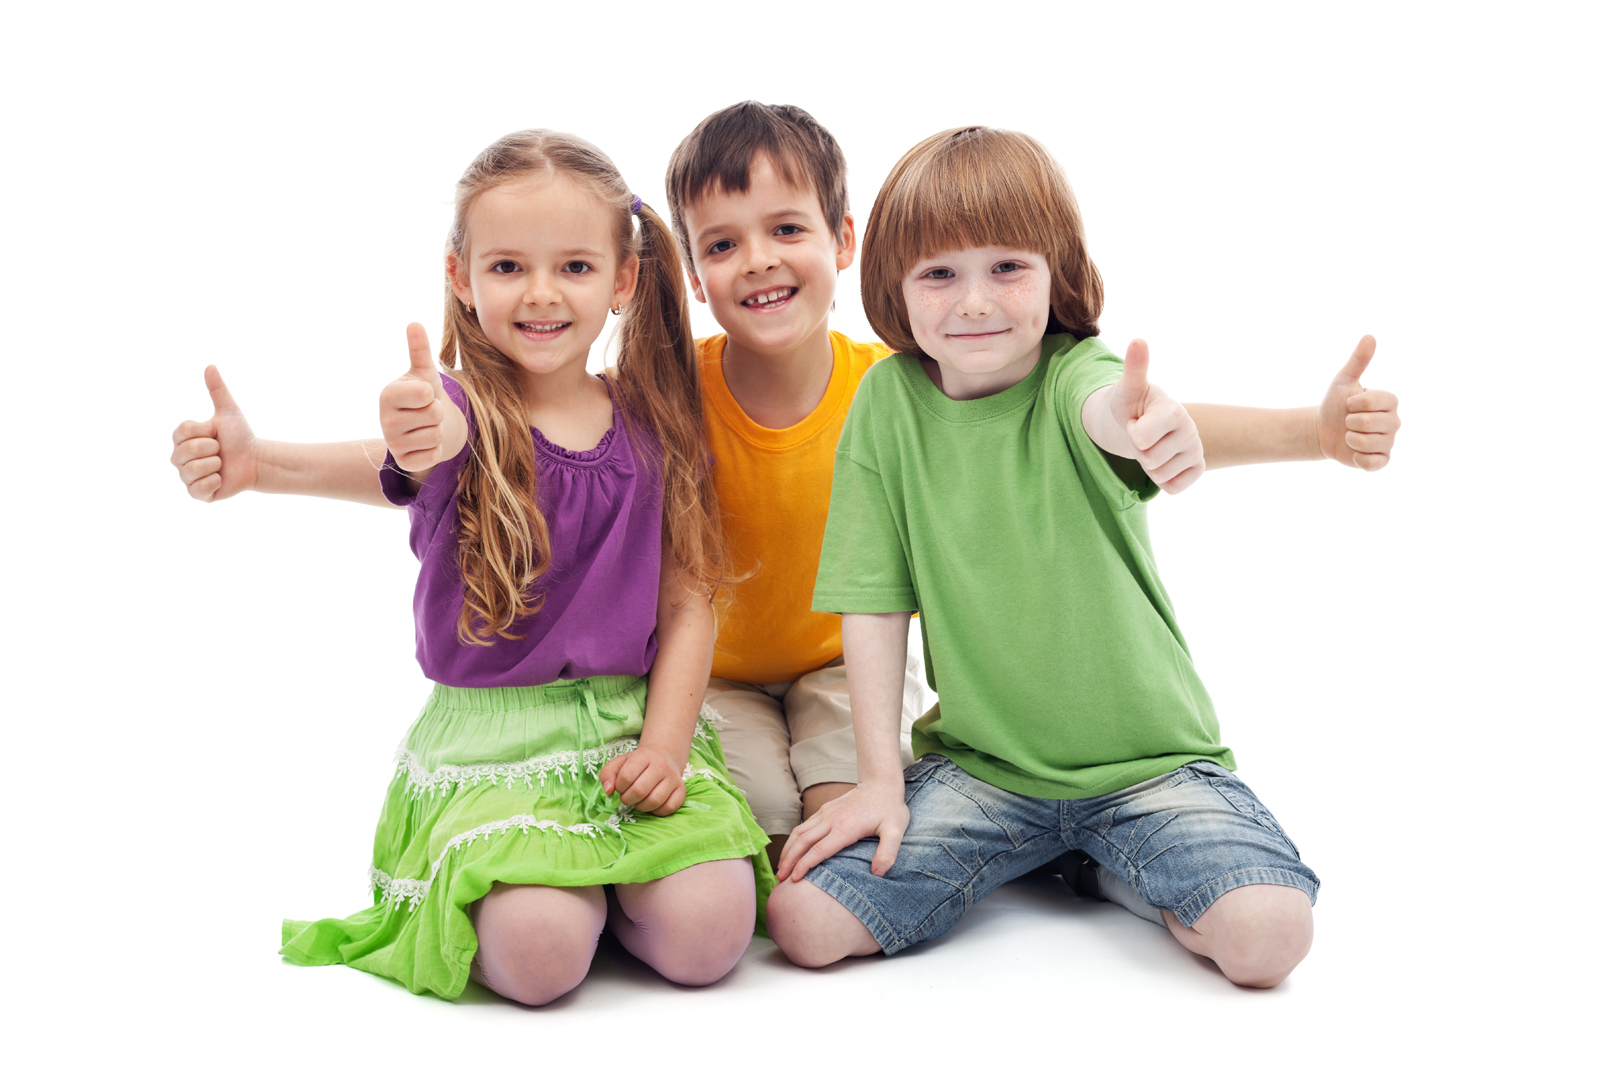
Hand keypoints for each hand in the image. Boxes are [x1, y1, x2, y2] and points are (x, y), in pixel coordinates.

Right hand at [171, 366, 259, 501]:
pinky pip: (199, 489)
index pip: (184, 431)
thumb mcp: (229, 411)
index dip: (205, 431)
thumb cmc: (240, 436)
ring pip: (192, 470)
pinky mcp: (197, 494)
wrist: (256, 460)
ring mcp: (186, 477)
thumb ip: (217, 390)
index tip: (215, 433)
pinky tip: (221, 478)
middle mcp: (178, 458)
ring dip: (215, 465)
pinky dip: (215, 482)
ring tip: (221, 464)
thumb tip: (210, 366)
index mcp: (181, 439)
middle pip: (187, 452)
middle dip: (212, 449)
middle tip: (220, 450)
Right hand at [379, 324, 450, 471]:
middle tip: (426, 412)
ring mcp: (392, 444)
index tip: (422, 394)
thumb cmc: (422, 395)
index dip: (431, 393)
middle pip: (434, 415)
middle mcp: (385, 420)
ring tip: (425, 426)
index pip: (424, 394)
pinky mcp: (404, 463)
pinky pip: (433, 455)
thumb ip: (419, 349)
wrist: (422, 425)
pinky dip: (435, 449)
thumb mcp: (424, 372)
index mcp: (388, 395)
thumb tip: (414, 323)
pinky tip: (424, 443)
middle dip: (437, 413)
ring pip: (436, 436)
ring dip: (437, 431)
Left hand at [601, 745, 686, 815]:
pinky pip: (669, 808)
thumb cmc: (637, 764)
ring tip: (638, 801)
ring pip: (654, 801)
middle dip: (628, 799)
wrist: (663, 757)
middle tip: (627, 797)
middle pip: (640, 791)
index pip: (626, 777)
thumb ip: (607, 774)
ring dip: (641, 807)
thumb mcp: (619, 763)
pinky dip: (657, 811)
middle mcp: (661, 765)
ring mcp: (673, 778)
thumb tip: (608, 791)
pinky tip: (652, 805)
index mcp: (643, 756)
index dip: (619, 787)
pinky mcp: (681, 790)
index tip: (620, 787)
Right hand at [775, 779, 908, 882]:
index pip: (819, 849)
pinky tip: (790, 850)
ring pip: (798, 833)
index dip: (805, 865)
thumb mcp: (896, 830)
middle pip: (802, 842)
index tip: (794, 879)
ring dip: (787, 850)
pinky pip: (803, 826)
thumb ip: (888, 852)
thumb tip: (878, 873)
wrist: (880, 783)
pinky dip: (793, 840)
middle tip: (780, 878)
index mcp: (845, 828)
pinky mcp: (824, 810)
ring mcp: (825, 814)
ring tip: (780, 867)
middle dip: (789, 860)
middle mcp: (830, 820)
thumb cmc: (889, 808)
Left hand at [1104, 339, 1204, 492]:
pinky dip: (1161, 479)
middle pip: (1149, 460)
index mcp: (1174, 410)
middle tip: (1141, 435)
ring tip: (1151, 445)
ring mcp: (1196, 450)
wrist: (1139, 421)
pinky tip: (1162, 460)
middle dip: (1138, 450)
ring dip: (1148, 465)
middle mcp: (1191, 429)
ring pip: (1159, 475)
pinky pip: (1173, 488)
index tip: (1135, 421)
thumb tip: (1138, 340)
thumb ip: (1134, 368)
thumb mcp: (1127, 388)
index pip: (1141, 439)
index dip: (1131, 433)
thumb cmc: (1131, 404)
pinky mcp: (1197, 468)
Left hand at [1318, 336, 1398, 469]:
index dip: (1354, 404)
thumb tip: (1370, 336)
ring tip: (1349, 435)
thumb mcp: (1344, 380)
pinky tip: (1355, 452)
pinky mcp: (1382, 461)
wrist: (1323, 430)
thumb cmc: (1335, 403)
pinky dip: (1359, 459)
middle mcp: (1395, 421)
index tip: (1349, 404)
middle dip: (1350, 422)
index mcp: (1390, 400)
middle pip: (1370, 423)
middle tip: (1348, 421)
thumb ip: (1358, 360)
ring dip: (1350, 439)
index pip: (1374, 402)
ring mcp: (1389, 442)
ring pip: (1369, 443)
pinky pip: (1373, 463)